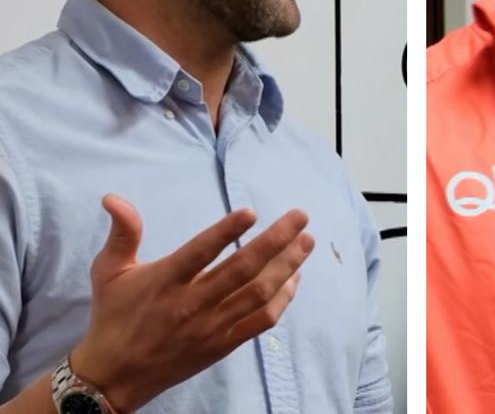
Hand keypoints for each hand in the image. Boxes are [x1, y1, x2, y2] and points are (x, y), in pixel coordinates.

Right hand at [69, 195, 314, 411]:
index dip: (226, 232)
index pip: (200, 253)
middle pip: (242, 269)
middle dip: (276, 240)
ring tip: (306, 241)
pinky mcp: (223, 344)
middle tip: (300, 217)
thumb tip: (114, 198)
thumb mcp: (108, 272)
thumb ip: (122, 234)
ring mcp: (211, 326)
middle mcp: (191, 303)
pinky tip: (295, 278)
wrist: (114, 376)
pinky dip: (282, 299)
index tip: (251, 212)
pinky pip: (261, 321)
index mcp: (164, 282)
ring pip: (258, 293)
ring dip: (287, 266)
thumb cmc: (114, 316)